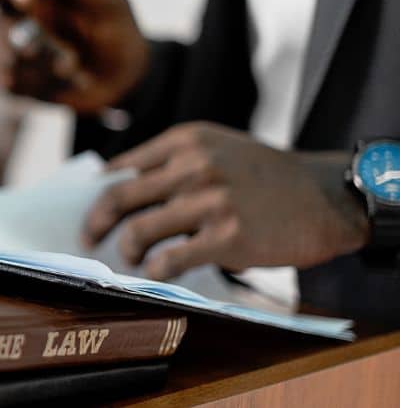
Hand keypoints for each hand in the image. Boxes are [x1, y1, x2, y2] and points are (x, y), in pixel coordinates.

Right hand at [0, 0, 149, 112]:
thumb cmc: (118, 32)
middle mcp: (18, 16)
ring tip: (68, 67)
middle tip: (48, 44)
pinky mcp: (16, 79)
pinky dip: (33, 82)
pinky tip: (56, 80)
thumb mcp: (107, 4)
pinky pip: (7, 82)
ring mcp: (14, 49)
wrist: (125, 81)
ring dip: (37, 62)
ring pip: (2, 54)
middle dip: (24, 34)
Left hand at [82, 122, 368, 279]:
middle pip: (120, 197)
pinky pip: (171, 258)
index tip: (88, 209)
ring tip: (130, 257)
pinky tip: (157, 272)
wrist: (324, 197)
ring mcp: (210, 201)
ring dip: (126, 249)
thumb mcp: (217, 147)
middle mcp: (193, 166)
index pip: (122, 168)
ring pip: (139, 230)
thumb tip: (116, 186)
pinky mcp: (227, 236)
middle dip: (96, 222)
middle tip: (89, 237)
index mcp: (185, 140)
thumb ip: (172, 161)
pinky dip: (156, 269)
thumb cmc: (264, 175)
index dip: (97, 193)